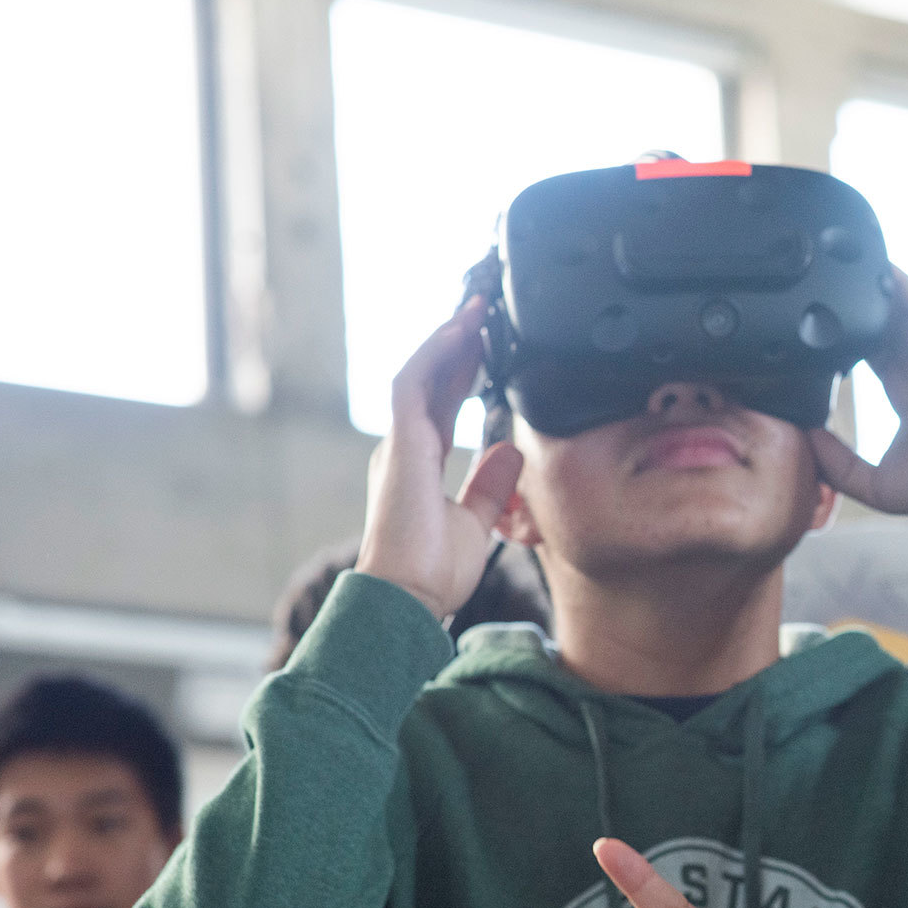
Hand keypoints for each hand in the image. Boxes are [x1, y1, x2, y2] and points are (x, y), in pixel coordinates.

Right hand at [356, 297, 523, 617]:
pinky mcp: (399, 446)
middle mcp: (405, 447)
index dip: (463, 370)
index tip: (487, 344)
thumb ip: (489, 484)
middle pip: (431, 380)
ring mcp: (398, 444)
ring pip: (419, 373)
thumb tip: (509, 451)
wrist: (408, 598)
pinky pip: (411, 386)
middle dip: (457, 343)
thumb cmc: (433, 571)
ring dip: (447, 339)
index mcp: (421, 463)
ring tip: (475, 309)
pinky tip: (458, 333)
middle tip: (484, 310)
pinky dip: (433, 356)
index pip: (442, 403)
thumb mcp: (476, 521)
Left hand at [808, 268, 907, 514]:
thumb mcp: (873, 484)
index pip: (866, 354)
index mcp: (905, 392)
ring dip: (863, 284)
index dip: (839, 340)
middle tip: (809, 289)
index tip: (808, 331)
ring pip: (892, 301)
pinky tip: (856, 259)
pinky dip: (887, 276)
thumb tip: (806, 439)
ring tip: (827, 261)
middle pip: (876, 321)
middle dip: (847, 306)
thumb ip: (837, 464)